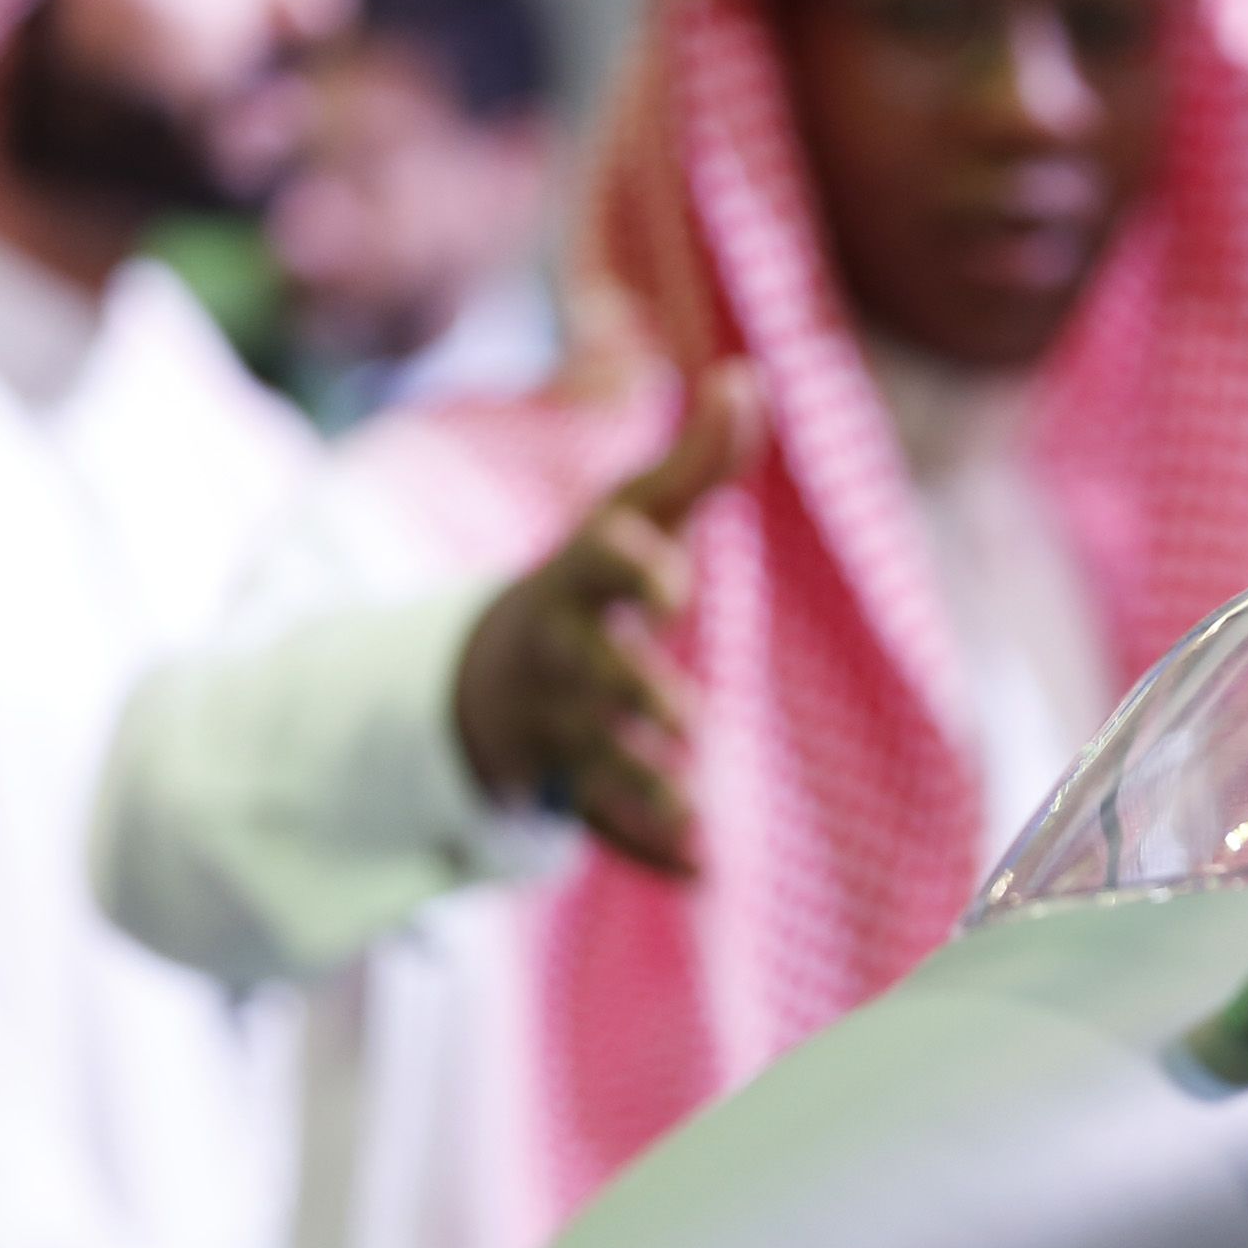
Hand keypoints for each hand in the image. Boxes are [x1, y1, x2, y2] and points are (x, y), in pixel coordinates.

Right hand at [452, 364, 763, 877]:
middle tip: (686, 717)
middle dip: (633, 691)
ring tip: (697, 802)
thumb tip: (747, 377)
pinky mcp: (573, 780)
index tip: (677, 586)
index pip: (600, 562)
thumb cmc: (593, 577)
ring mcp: (562, 721)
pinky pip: (603, 818)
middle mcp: (565, 650)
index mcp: (580, 577)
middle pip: (594, 670)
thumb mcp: (631, 515)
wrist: (500, 662)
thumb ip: (695, 459)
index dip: (633, 570)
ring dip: (644, 779)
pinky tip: (703, 870)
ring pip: (597, 754)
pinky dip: (648, 847)